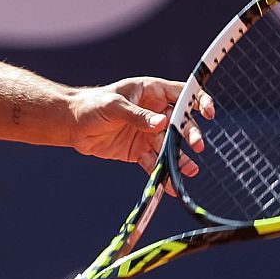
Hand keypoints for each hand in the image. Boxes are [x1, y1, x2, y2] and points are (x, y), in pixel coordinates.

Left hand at [68, 76, 214, 179]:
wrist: (71, 125)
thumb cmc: (92, 105)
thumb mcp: (114, 106)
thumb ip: (137, 115)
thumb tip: (161, 123)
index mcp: (152, 92)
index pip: (183, 94)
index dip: (199, 101)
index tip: (208, 113)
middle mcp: (155, 113)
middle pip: (180, 124)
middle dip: (190, 134)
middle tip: (197, 145)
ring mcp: (148, 133)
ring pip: (170, 146)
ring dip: (180, 158)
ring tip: (189, 171)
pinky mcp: (139, 151)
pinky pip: (155, 162)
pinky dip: (162, 173)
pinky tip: (171, 186)